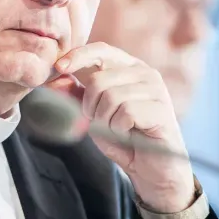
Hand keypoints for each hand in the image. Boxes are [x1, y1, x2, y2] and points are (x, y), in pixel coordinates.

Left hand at [48, 42, 195, 212]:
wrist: (149, 168)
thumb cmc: (122, 137)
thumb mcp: (92, 113)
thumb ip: (76, 94)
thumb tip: (56, 78)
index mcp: (127, 67)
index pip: (101, 50)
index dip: (78, 56)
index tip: (59, 67)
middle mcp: (144, 73)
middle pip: (98, 79)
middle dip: (90, 105)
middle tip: (99, 120)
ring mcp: (156, 89)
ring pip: (110, 97)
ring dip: (105, 120)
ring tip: (117, 128)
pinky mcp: (162, 109)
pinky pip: (126, 113)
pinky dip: (119, 128)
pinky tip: (130, 133)